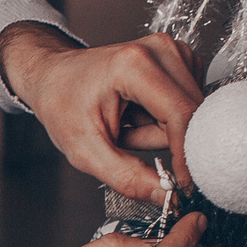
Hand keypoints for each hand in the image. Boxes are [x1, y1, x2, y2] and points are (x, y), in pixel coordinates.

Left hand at [0, 21, 205, 202]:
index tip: (185, 185)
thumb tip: (168, 197)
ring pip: (192, 112)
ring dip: (161, 131)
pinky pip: (188, 104)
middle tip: (124, 138)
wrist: (54, 77)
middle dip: (164, 141)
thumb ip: (129, 178)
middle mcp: (160, 49)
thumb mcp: (86, 151)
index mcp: (134, 64)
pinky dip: (164, 118)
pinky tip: (137, 113)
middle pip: (191, 114)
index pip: (181, 116)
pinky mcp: (179, 59)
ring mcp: (172, 50)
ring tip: (126, 123)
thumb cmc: (63, 105)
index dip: (187, 155)